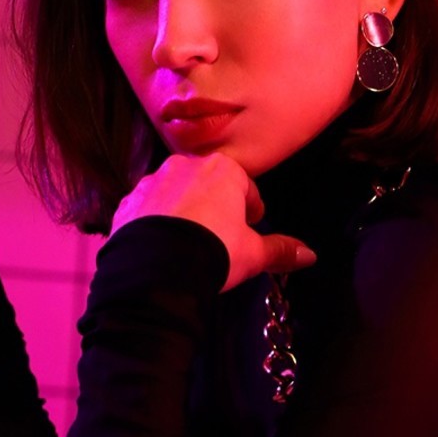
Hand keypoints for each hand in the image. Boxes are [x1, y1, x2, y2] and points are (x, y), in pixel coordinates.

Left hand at [110, 152, 316, 291]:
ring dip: (184, 211)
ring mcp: (152, 182)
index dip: (251, 210)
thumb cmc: (214, 252)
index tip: (249, 228)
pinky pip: (148, 209)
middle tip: (219, 237)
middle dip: (215, 206)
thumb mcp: (252, 254)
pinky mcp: (127, 202)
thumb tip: (310, 255)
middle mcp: (184, 166)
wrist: (156, 270)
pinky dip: (156, 222)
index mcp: (222, 169)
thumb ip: (280, 250)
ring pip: (176, 194)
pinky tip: (162, 246)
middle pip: (208, 185)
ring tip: (188, 243)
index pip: (246, 187)